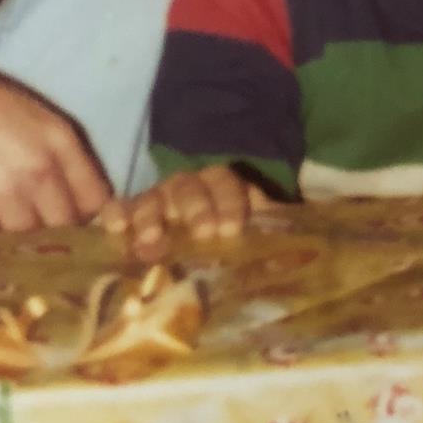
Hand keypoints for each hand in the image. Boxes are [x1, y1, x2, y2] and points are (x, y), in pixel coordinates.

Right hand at [0, 61, 113, 232]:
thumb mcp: (31, 118)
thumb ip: (57, 156)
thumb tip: (72, 199)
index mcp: (60, 141)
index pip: (96, 199)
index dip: (92, 219)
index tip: (84, 231)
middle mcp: (41, 170)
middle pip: (67, 226)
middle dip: (60, 238)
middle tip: (48, 245)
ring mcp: (6, 196)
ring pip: (31, 242)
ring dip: (23, 247)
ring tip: (12, 246)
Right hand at [100, 164, 267, 263]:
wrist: (204, 203)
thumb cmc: (235, 221)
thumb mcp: (257, 220)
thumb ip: (274, 224)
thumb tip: (310, 238)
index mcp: (225, 183)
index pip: (229, 185)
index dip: (230, 203)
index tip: (230, 227)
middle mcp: (192, 185)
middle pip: (192, 188)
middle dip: (196, 208)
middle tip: (200, 232)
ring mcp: (162, 196)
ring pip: (157, 196)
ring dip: (154, 215)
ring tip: (151, 239)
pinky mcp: (137, 211)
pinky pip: (126, 206)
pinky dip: (119, 212)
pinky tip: (112, 227)